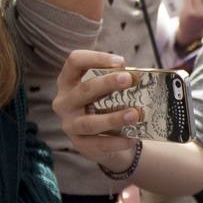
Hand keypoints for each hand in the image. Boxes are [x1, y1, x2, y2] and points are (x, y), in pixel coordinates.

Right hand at [53, 49, 140, 169]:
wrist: (102, 141)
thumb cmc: (105, 106)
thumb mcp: (106, 91)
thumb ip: (117, 82)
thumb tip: (138, 76)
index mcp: (68, 82)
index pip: (74, 62)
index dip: (96, 58)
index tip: (120, 62)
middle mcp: (64, 102)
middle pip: (84, 89)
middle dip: (108, 83)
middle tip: (129, 79)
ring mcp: (69, 124)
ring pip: (89, 122)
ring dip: (113, 118)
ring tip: (135, 114)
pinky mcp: (80, 144)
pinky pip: (98, 144)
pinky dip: (117, 142)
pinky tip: (132, 138)